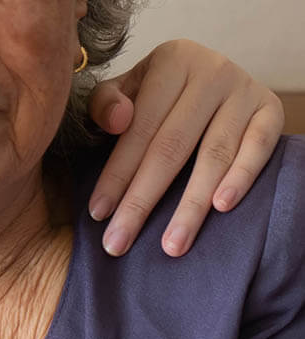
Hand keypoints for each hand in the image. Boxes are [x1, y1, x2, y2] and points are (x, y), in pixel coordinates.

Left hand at [86, 39, 283, 256]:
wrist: (213, 76)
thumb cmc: (158, 94)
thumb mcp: (127, 89)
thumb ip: (107, 104)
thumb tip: (117, 121)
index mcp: (171, 61)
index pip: (139, 129)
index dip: (116, 174)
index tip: (98, 214)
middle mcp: (212, 71)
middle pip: (171, 147)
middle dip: (142, 201)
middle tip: (119, 244)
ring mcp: (245, 90)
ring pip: (214, 155)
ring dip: (191, 206)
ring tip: (172, 245)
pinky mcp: (271, 110)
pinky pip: (258, 148)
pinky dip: (241, 178)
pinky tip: (221, 208)